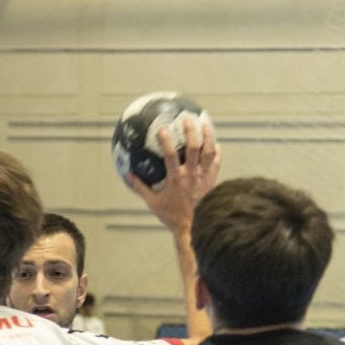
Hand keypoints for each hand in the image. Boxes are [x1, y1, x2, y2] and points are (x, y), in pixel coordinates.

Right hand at [123, 113, 219, 233]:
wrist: (195, 227)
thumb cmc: (173, 216)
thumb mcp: (153, 202)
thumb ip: (140, 187)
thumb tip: (128, 175)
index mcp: (176, 178)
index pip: (169, 155)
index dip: (166, 140)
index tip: (162, 128)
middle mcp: (191, 174)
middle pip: (193, 147)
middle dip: (190, 130)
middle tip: (187, 117)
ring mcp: (204, 176)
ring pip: (208, 151)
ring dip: (207, 135)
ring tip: (205, 123)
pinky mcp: (212, 180)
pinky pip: (216, 162)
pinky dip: (216, 151)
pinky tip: (215, 143)